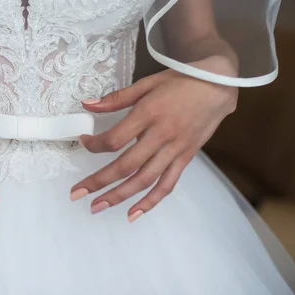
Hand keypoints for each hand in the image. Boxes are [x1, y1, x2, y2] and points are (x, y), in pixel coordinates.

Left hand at [71, 59, 237, 221]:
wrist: (218, 85)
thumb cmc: (180, 81)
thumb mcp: (146, 84)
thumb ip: (116, 98)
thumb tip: (87, 105)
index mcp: (148, 114)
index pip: (115, 139)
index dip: (94, 145)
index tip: (84, 142)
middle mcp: (161, 136)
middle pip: (125, 165)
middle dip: (98, 181)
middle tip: (76, 193)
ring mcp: (175, 150)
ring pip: (144, 180)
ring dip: (119, 196)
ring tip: (97, 207)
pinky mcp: (185, 158)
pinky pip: (167, 184)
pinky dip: (150, 202)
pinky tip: (133, 214)